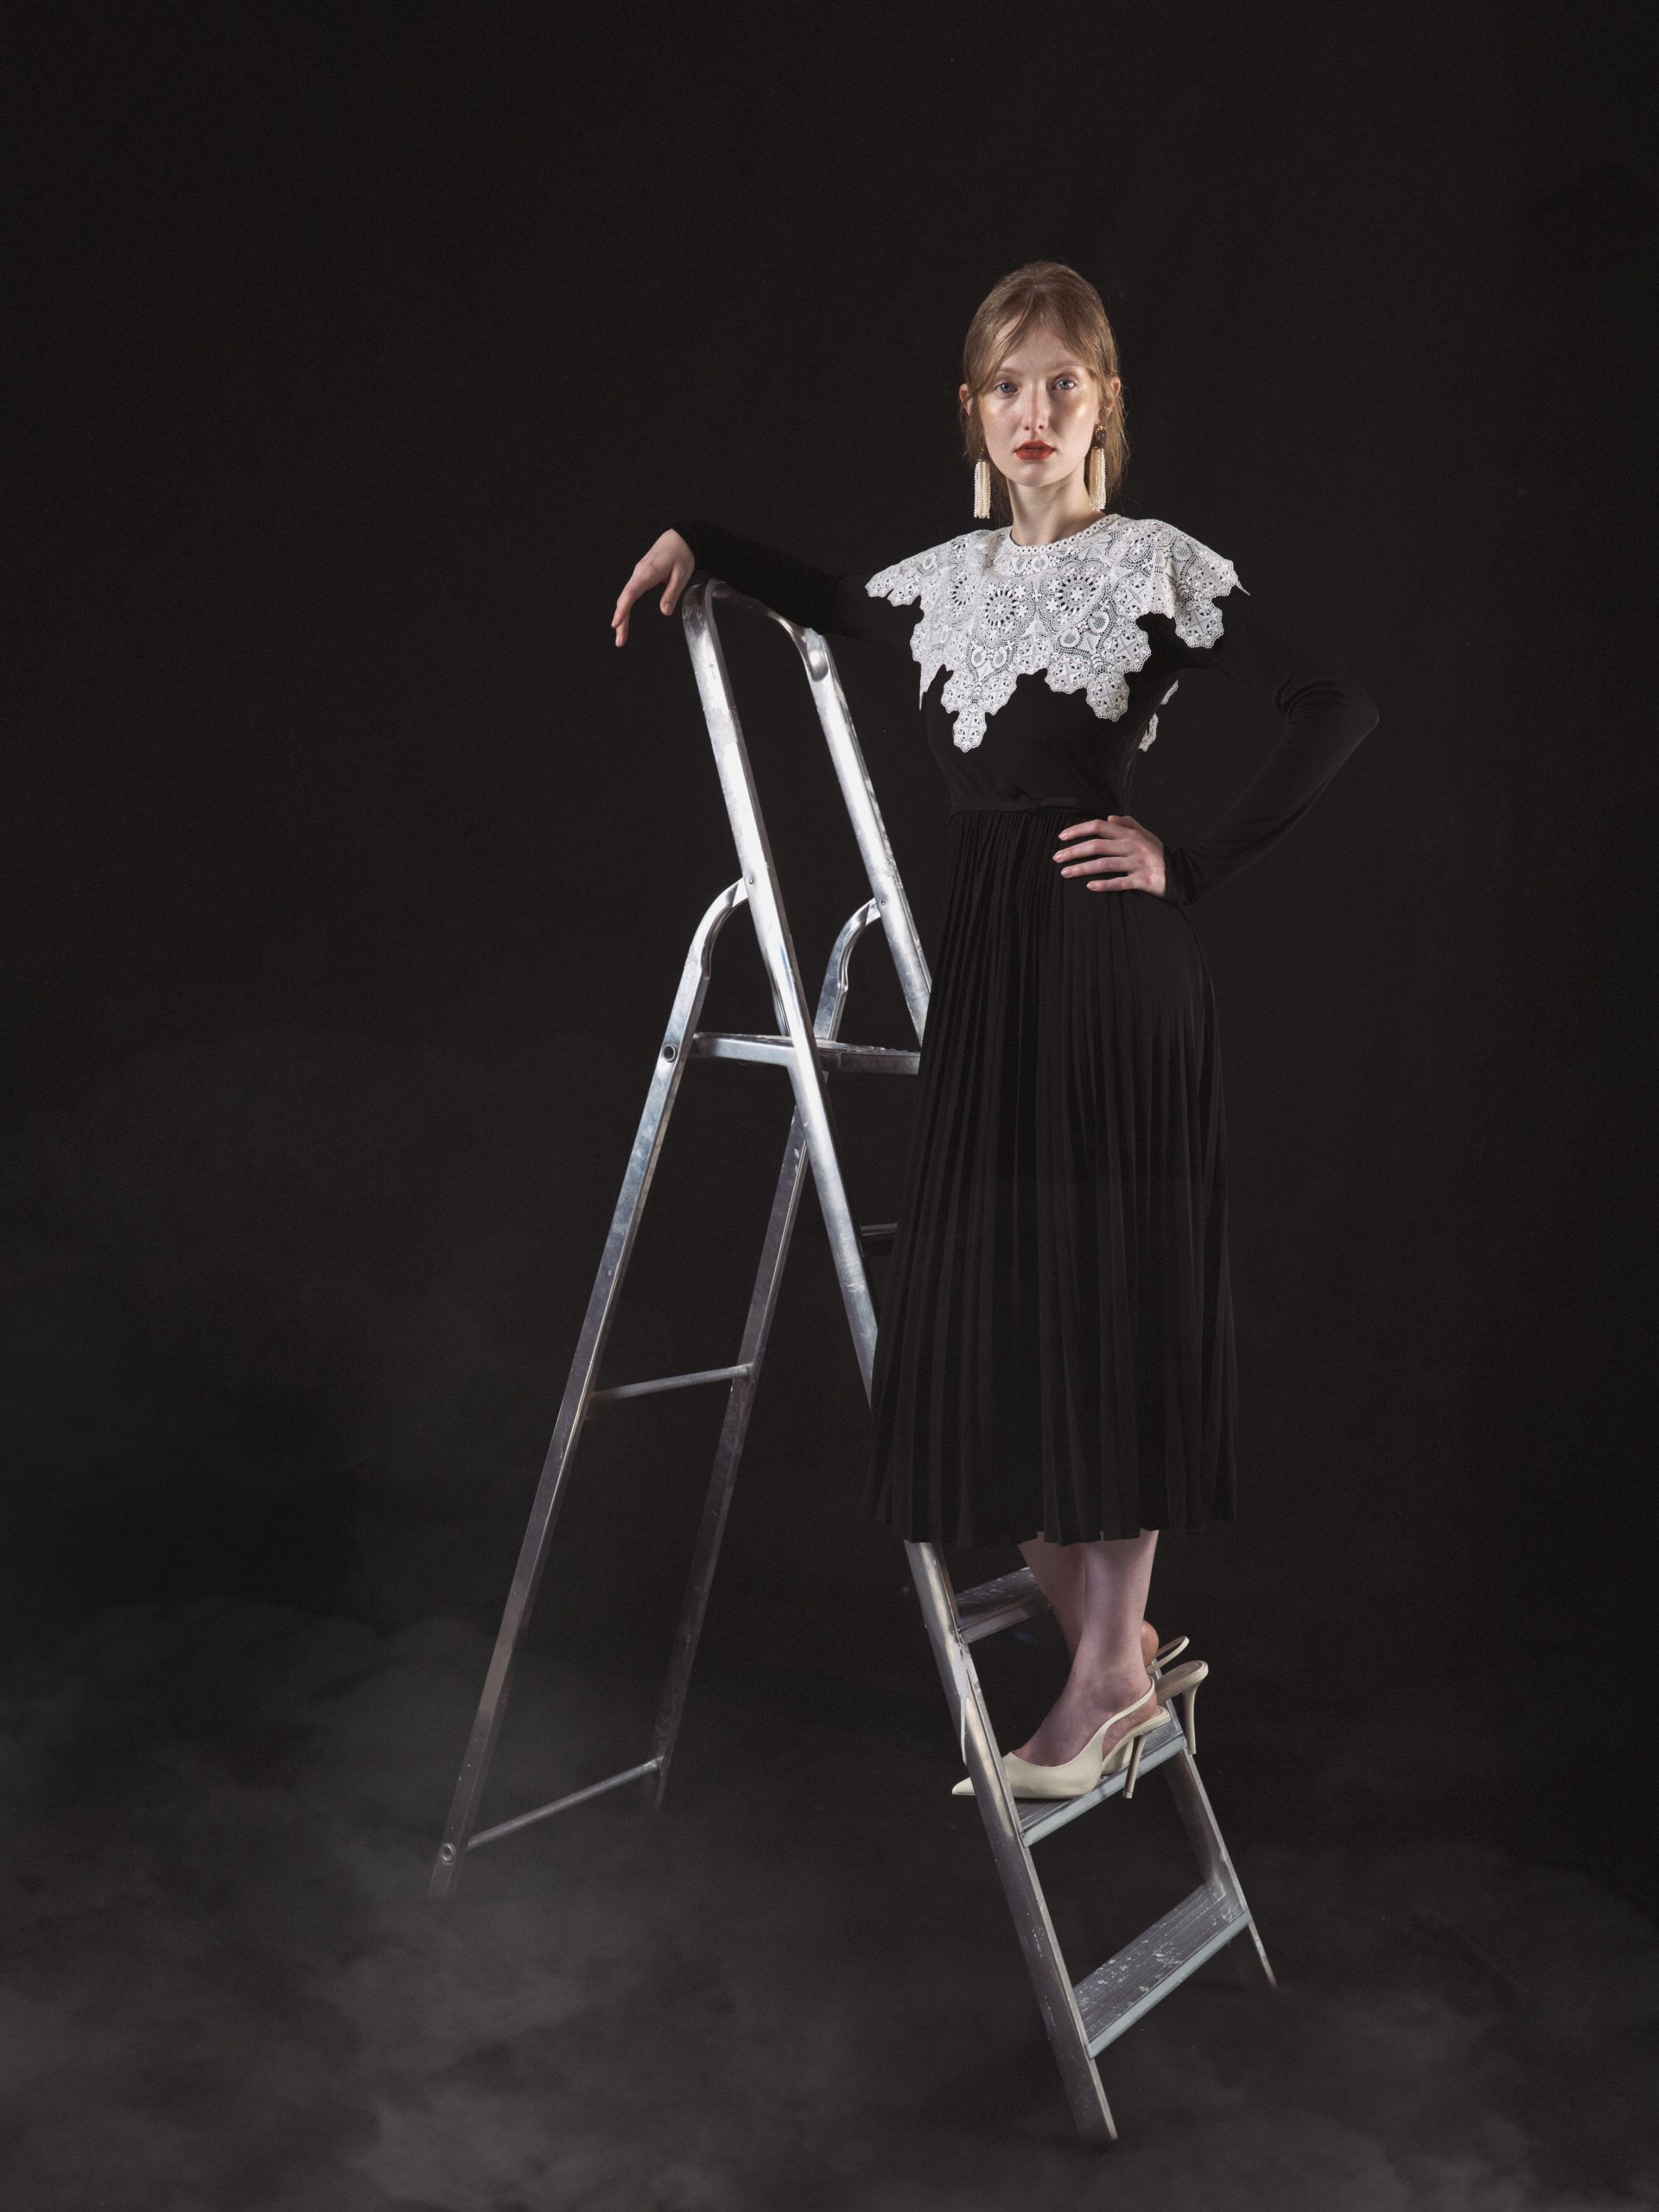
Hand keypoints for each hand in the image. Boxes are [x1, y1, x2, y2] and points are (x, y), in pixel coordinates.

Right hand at [611, 529, 695, 645]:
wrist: (678, 539)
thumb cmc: (681, 554)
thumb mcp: (682, 575)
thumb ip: (672, 593)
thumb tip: (665, 612)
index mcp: (647, 573)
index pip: (631, 593)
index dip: (623, 609)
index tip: (616, 623)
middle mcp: (638, 573)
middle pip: (624, 599)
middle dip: (620, 620)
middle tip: (620, 641)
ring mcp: (637, 574)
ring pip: (625, 598)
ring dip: (622, 617)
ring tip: (621, 637)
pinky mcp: (640, 576)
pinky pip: (629, 594)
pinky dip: (625, 608)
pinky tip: (624, 620)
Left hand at [1054, 815, 1166, 895]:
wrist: (1181, 873)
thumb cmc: (1158, 853)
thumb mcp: (1146, 834)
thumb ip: (1128, 823)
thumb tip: (1108, 817)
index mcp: (1130, 834)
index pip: (1099, 827)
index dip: (1078, 830)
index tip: (1061, 837)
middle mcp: (1132, 846)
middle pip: (1097, 846)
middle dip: (1073, 851)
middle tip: (1056, 858)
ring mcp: (1137, 863)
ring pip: (1104, 864)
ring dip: (1082, 868)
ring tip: (1065, 873)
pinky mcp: (1142, 881)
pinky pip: (1120, 882)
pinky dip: (1104, 884)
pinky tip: (1089, 886)